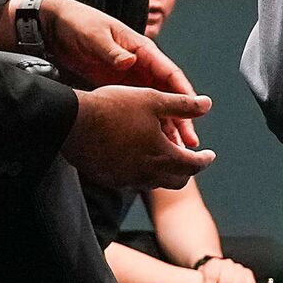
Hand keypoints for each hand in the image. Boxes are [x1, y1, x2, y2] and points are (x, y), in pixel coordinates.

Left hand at [0, 0, 205, 147]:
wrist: (57, 27)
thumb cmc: (79, 25)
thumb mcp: (94, 36)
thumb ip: (111, 51)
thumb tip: (129, 61)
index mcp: (141, 50)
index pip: (168, 72)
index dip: (184, 92)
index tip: (196, 109)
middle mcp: (141, 65)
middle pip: (168, 94)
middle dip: (182, 118)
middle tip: (190, 141)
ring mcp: (131, 77)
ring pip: (156, 106)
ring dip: (167, 127)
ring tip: (177, 150)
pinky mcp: (118, 88)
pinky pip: (139, 109)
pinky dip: (148, 126)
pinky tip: (153, 143)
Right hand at [61, 86, 213, 189]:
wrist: (72, 122)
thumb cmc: (114, 107)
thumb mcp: (153, 99)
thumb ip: (182, 105)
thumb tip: (207, 104)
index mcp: (163, 156)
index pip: (193, 165)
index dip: (204, 159)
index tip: (209, 155)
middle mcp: (147, 174)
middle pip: (176, 180)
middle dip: (186, 170)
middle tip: (188, 158)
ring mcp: (127, 180)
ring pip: (154, 182)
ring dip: (163, 171)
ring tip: (161, 155)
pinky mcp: (109, 179)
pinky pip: (132, 181)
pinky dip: (141, 172)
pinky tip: (135, 158)